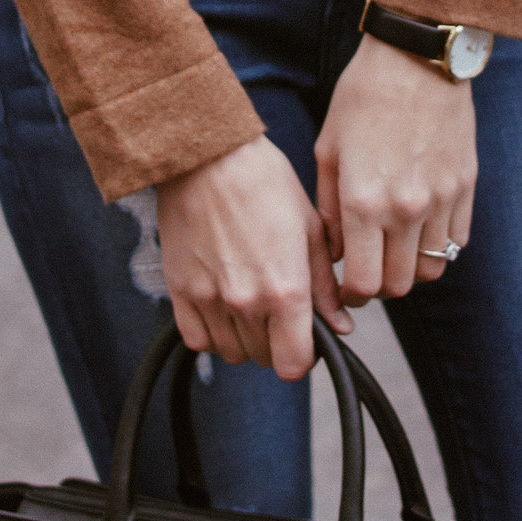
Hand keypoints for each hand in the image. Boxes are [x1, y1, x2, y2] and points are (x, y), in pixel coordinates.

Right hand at [156, 136, 346, 380]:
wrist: (208, 156)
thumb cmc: (264, 182)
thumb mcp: (310, 229)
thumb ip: (324, 287)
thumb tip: (340, 327)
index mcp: (286, 289)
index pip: (294, 364)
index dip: (304, 357)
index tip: (304, 340)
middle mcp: (247, 303)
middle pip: (265, 359)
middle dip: (277, 344)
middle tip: (280, 314)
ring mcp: (210, 299)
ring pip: (232, 353)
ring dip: (246, 339)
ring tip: (252, 307)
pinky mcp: (180, 291)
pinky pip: (198, 339)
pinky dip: (212, 334)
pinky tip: (223, 309)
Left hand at [315, 37, 477, 307]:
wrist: (418, 59)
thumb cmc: (363, 97)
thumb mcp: (328, 150)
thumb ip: (329, 209)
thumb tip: (335, 253)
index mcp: (364, 202)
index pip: (362, 282)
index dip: (350, 295)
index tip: (344, 289)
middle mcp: (406, 209)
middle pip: (399, 286)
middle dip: (379, 288)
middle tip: (367, 274)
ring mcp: (442, 200)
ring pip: (432, 271)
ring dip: (410, 270)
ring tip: (395, 253)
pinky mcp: (466, 188)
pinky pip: (457, 242)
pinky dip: (438, 248)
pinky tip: (420, 232)